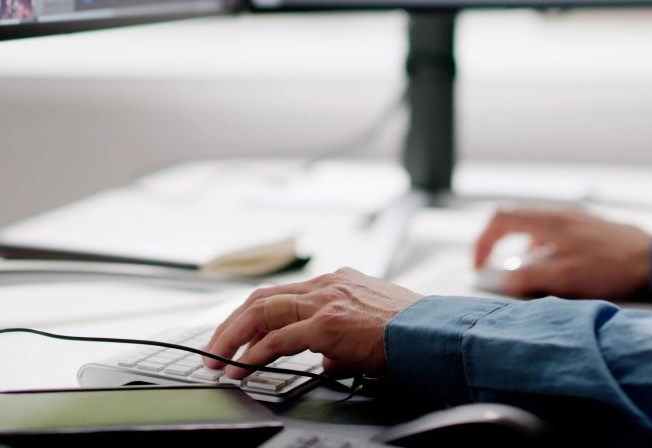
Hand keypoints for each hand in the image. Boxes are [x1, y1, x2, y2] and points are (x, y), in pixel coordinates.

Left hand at [202, 267, 421, 376]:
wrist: (436, 333)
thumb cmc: (414, 334)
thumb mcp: (371, 330)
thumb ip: (341, 342)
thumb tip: (325, 360)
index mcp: (338, 281)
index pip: (283, 295)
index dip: (253, 315)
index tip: (237, 335)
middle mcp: (328, 284)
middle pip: (263, 298)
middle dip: (231, 324)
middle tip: (214, 349)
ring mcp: (326, 301)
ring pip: (262, 312)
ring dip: (233, 338)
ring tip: (218, 360)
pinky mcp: (328, 325)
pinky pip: (277, 339)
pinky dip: (253, 354)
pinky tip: (242, 369)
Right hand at [472, 205, 651, 299]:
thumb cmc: (612, 267)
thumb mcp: (564, 278)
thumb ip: (528, 276)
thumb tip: (500, 278)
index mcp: (550, 220)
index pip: (501, 219)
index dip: (483, 241)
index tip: (479, 265)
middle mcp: (560, 214)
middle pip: (515, 219)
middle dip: (500, 245)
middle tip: (495, 269)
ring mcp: (575, 219)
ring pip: (535, 229)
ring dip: (523, 251)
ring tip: (530, 276)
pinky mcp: (588, 229)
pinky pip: (554, 235)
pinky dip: (543, 251)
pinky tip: (557, 271)